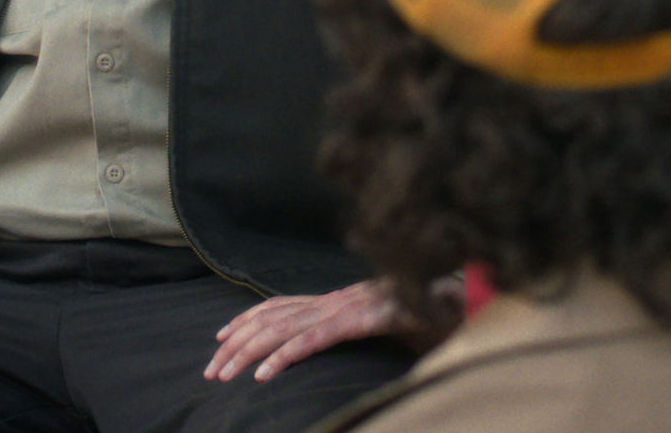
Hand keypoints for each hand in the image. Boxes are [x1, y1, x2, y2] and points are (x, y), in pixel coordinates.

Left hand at [204, 278, 420, 383]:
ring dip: (250, 353)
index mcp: (336, 300)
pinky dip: (286, 356)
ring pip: (285, 329)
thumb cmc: (424, 311)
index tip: (222, 338)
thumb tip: (338, 336)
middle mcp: (334, 300)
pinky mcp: (360, 320)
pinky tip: (264, 375)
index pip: (281, 307)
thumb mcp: (384, 323)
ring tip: (225, 373)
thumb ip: (359, 328)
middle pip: (273, 319)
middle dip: (237, 343)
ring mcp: (345, 308)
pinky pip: (315, 340)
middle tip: (211, 369)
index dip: (248, 319)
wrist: (459, 294)